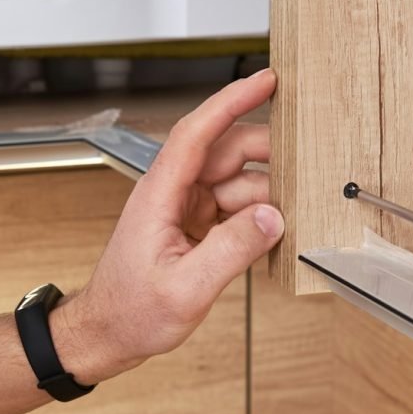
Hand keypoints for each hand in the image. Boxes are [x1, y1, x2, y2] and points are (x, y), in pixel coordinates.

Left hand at [52, 70, 283, 381]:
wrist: (107, 333)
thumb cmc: (130, 312)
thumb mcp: (185, 289)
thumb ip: (231, 251)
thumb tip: (272, 217)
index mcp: (160, 195)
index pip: (198, 133)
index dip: (232, 101)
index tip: (266, 80)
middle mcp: (173, 193)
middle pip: (226, 152)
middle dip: (267, 157)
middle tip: (306, 167)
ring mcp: (184, 208)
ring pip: (237, 181)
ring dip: (265, 196)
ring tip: (293, 216)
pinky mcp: (195, 226)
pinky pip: (234, 207)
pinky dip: (256, 217)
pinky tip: (272, 234)